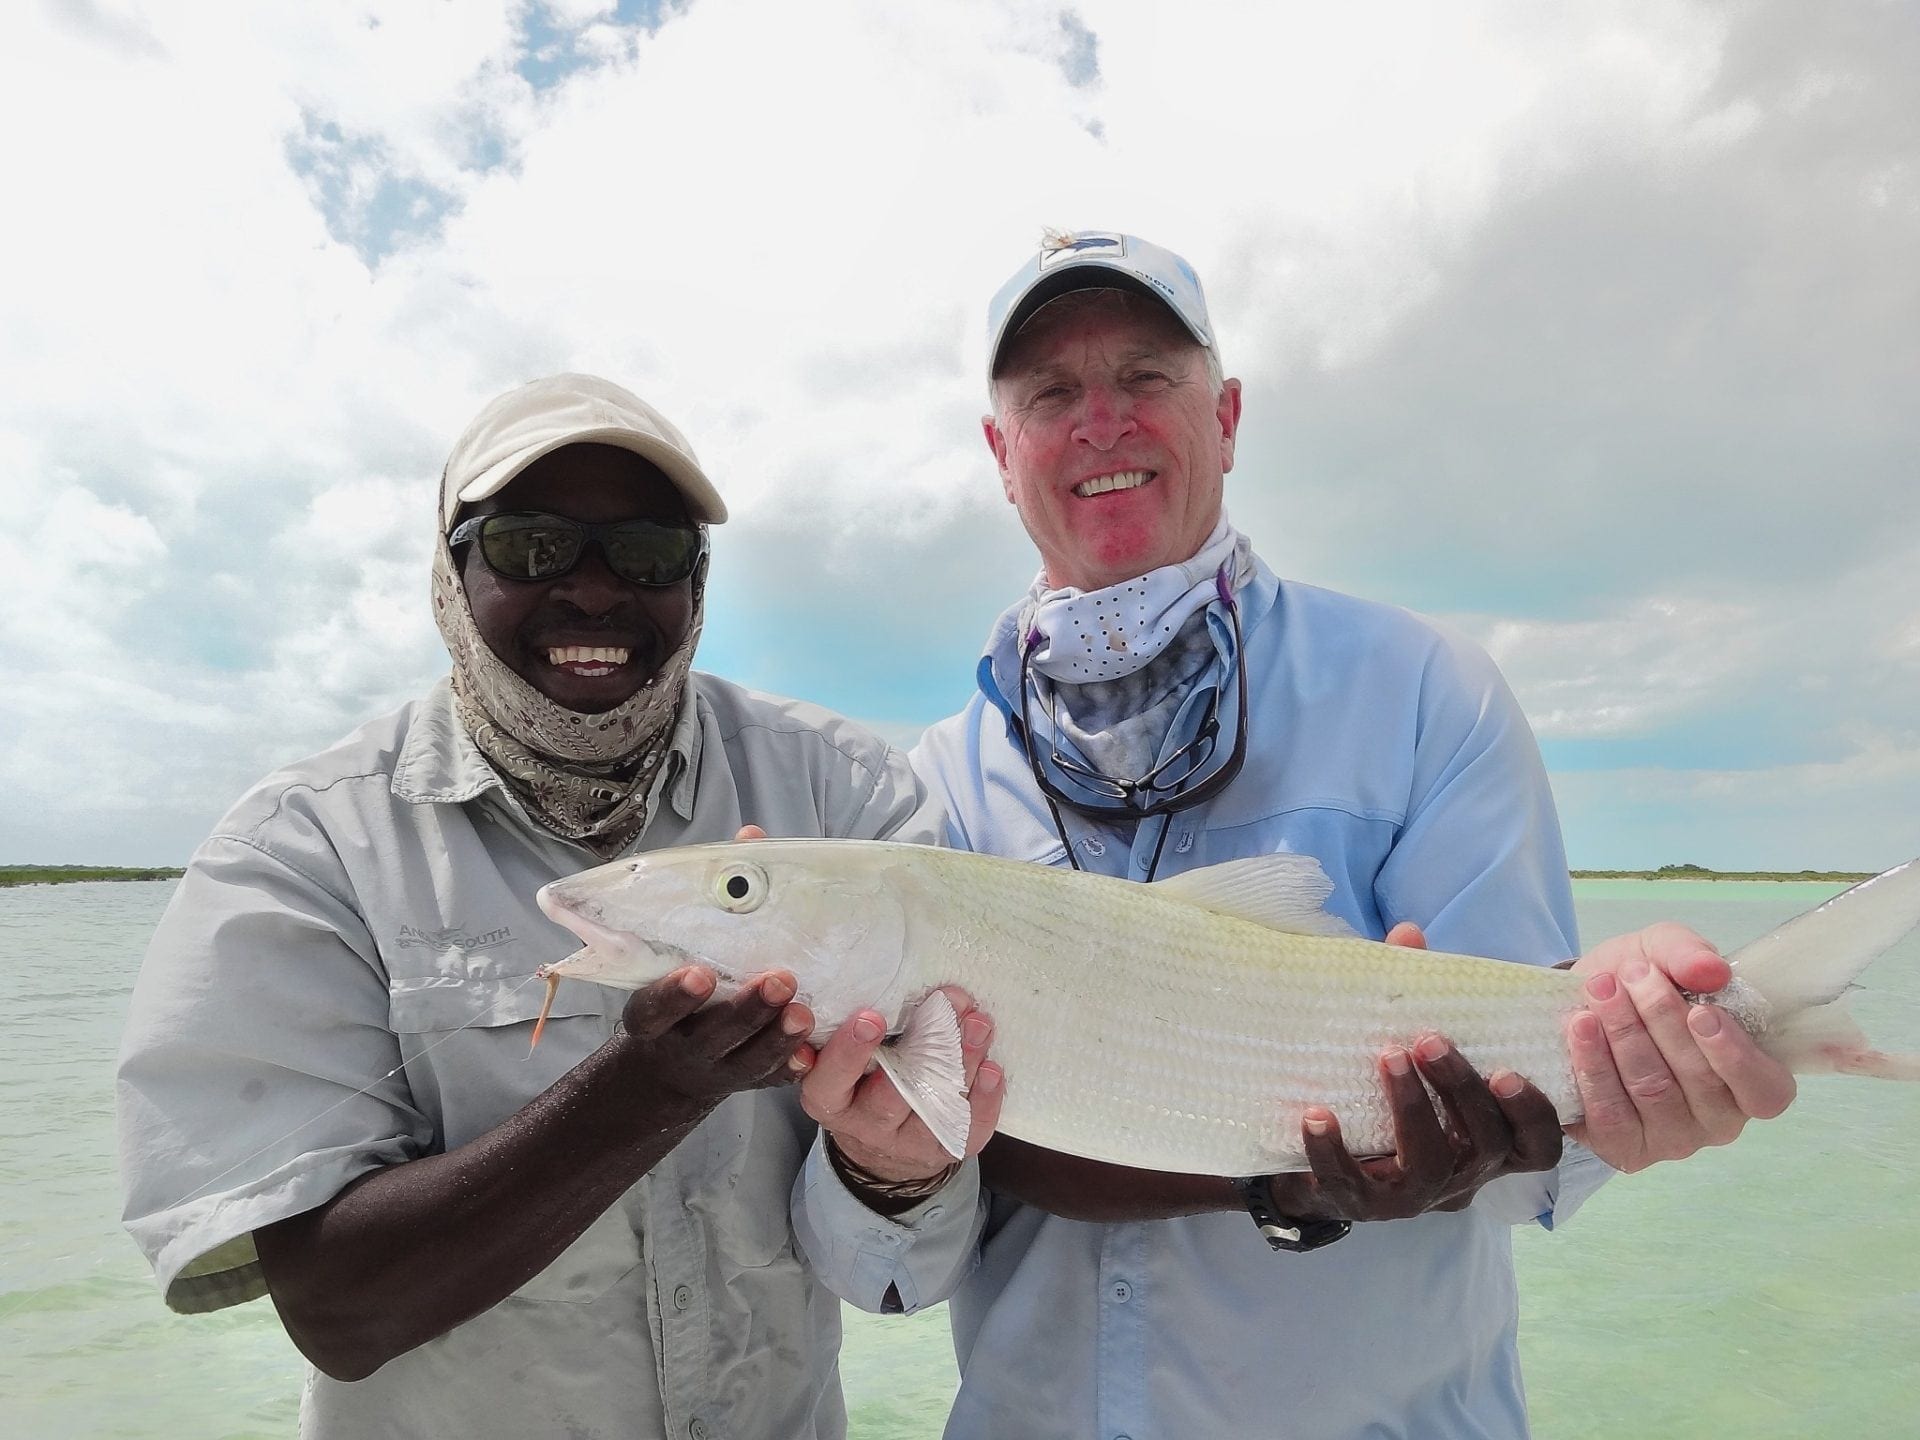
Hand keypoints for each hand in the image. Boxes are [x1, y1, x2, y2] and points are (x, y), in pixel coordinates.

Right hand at [616, 966, 814, 1115]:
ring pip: (748, 1062)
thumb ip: (671, 962)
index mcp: (651, 1026)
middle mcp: (683, 1051)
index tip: (701, 974)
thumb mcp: (655, 988)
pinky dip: (792, 1067)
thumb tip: (698, 913)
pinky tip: (810, 1053)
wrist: (670, 1070)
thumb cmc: (670, 1009)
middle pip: (713, 1037)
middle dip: (748, 1011)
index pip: (655, 1012)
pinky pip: (771, 1080)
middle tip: (779, 983)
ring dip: (778, 1037)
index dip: (676, 995)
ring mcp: (717, 1072)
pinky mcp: (747, 1082)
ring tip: (802, 1014)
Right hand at [800, 989, 1004, 1183]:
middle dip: (921, 1050)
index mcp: (830, 1099)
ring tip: (978, 1024)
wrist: (882, 1150)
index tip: (871, 1017)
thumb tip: (893, 981)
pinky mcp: (944, 1151)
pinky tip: (992, 1069)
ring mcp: (907, 1143)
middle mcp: (865, 1126)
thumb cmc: (860, 1085)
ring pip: (935, 1109)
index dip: (849, 1051)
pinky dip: (984, 1098)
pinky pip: (968, 1129)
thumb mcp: (843, 1063)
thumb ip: (857, 1031)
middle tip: (943, 1008)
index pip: (831, 1079)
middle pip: (891, 1096)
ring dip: (961, 1063)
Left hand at [1267, 921, 1561, 1221]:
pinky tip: (1316, 1113)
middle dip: (1461, 1088)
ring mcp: (1415, 1196)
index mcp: (1485, 1142)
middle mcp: (1462, 1176)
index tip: (1508, 1069)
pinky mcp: (1363, 1206)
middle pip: (1488, 1144)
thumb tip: (1407, 934)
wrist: (1312, 1163)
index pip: (1538, 1146)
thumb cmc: (1377, 1097)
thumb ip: (1411, 996)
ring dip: (1411, 1107)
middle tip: (1428, 1038)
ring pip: (1432, 1163)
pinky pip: (1353, 1185)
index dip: (1533, 1113)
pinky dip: (1333, 1150)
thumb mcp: (1404, 1048)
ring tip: (1385, 1056)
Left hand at [1565, 924, 1795, 1171]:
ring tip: (1601, 991)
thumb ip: (1688, 954)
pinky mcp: (1623, 1148)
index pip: (1765, 1090)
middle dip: (1662, 1020)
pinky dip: (1593, 1066)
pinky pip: (1610, 1113)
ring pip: (1653, 1091)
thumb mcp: (1661, 953)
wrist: (1578, 1004)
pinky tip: (1579, 1027)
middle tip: (1634, 974)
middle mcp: (1719, 1119)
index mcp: (1750, 1080)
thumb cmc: (1637, 985)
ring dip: (1624, 1035)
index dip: (1736, 1055)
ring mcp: (1672, 1139)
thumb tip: (1710, 970)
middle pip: (1699, 1080)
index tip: (1702, 1011)